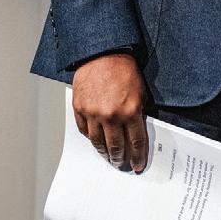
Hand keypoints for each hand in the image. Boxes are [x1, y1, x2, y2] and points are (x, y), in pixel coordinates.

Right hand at [72, 53, 148, 172]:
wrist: (102, 54)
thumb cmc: (123, 69)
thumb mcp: (140, 91)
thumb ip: (138, 112)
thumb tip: (136, 131)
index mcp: (130, 111)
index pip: (136, 141)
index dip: (137, 156)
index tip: (138, 165)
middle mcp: (111, 115)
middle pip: (116, 146)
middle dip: (120, 158)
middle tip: (122, 164)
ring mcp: (94, 114)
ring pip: (99, 143)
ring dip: (105, 152)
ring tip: (109, 157)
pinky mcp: (80, 109)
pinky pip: (85, 131)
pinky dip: (91, 138)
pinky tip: (96, 141)